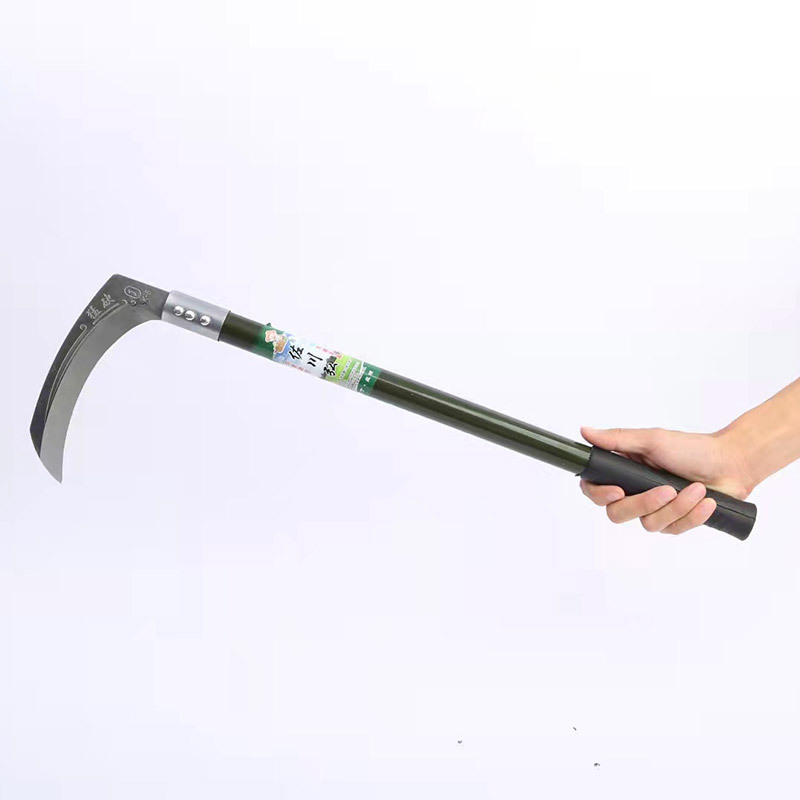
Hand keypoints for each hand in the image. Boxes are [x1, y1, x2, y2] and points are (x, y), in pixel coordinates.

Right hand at [579, 426, 753, 534]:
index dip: (599, 495)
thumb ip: (617, 440)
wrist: (731, 464)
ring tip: (697, 489)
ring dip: (677, 507)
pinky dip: (692, 515)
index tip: (617, 491)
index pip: (594, 490)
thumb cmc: (692, 448)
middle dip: (644, 504)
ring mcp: (654, 510)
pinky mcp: (674, 523)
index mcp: (623, 472)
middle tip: (667, 489)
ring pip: (649, 524)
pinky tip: (706, 502)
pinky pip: (674, 530)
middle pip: (618, 514)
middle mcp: (634, 493)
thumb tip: (585, 432)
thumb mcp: (652, 440)